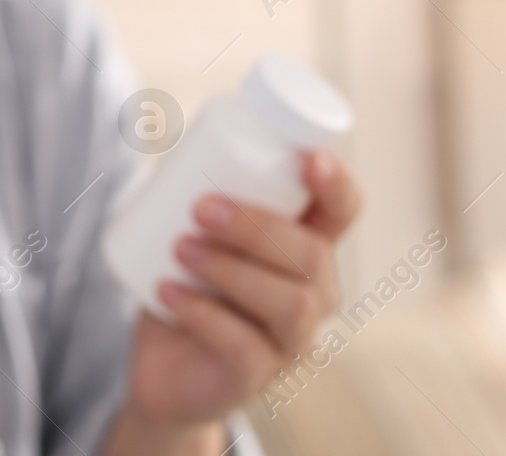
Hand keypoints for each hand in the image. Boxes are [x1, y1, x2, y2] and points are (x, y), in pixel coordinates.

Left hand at [125, 152, 360, 428]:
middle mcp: (314, 296)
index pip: (343, 211)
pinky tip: (167, 292)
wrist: (165, 370)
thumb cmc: (188, 286)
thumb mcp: (195, 232)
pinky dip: (203, 315)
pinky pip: (245, 349)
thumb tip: (161, 125)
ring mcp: (291, 343)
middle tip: (200, 207)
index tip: (308, 159)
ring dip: (231, 270)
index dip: (337, 185)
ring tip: (179, 248)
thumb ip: (191, 185)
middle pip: (311, 257)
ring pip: (289, 305)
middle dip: (258, 227)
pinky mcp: (255, 380)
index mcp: (308, 248)